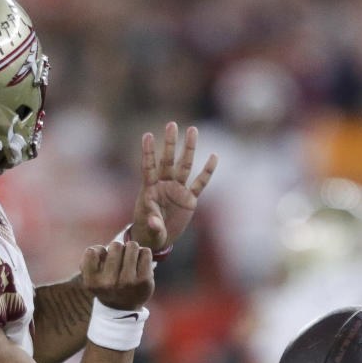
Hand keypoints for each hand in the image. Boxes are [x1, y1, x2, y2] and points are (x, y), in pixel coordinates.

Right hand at [81, 238, 153, 312]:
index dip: (99, 251)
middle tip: (120, 259)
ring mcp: (128, 282)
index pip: (91, 252)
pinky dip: (143, 254)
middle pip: (115, 245)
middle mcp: (109, 283)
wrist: (124, 308)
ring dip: (131, 249)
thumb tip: (100, 249)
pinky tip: (140, 263)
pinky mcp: (144, 281)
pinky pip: (146, 252)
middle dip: (118, 249)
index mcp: (92, 282)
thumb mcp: (92, 276)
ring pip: (132, 246)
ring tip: (130, 259)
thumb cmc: (107, 285)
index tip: (103, 259)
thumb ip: (89, 259)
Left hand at [130, 122, 217, 253]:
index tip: (147, 135)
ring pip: (184, 166)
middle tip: (172, 124)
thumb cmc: (148, 232)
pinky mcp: (189, 199)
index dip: (148, 152)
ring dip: (188, 149)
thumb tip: (154, 221)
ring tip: (193, 130)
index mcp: (150, 190)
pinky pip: (200, 183)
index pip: (149, 168)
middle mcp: (164, 186)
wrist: (157, 239)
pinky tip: (214, 156)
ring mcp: (178, 190)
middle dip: (170, 143)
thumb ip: (153, 224)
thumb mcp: (149, 230)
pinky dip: (207, 172)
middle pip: (168, 161)